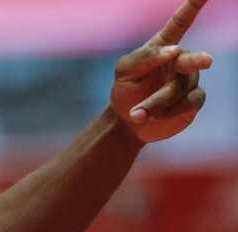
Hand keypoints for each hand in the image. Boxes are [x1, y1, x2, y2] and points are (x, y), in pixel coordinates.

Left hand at [111, 0, 212, 142]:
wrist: (127, 121)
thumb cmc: (126, 90)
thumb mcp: (124, 71)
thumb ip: (144, 57)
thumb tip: (172, 50)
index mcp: (164, 47)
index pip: (181, 22)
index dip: (193, 6)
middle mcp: (181, 61)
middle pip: (191, 59)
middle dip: (196, 60)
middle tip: (206, 60)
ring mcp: (190, 81)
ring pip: (181, 88)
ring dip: (157, 102)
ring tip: (137, 113)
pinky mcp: (193, 101)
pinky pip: (188, 102)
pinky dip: (169, 110)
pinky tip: (154, 117)